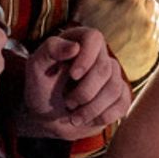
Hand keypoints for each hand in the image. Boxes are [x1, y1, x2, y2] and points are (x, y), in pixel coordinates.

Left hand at [14, 23, 133, 141]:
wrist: (49, 117)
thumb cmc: (41, 88)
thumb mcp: (36, 68)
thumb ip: (50, 50)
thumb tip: (75, 47)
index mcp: (79, 40)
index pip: (94, 38)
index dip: (87, 57)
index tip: (73, 75)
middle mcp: (100, 55)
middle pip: (105, 69)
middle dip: (85, 92)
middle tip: (68, 103)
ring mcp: (113, 75)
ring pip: (114, 89)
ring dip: (91, 108)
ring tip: (74, 116)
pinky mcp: (120, 95)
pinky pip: (122, 104)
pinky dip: (102, 116)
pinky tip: (87, 119)